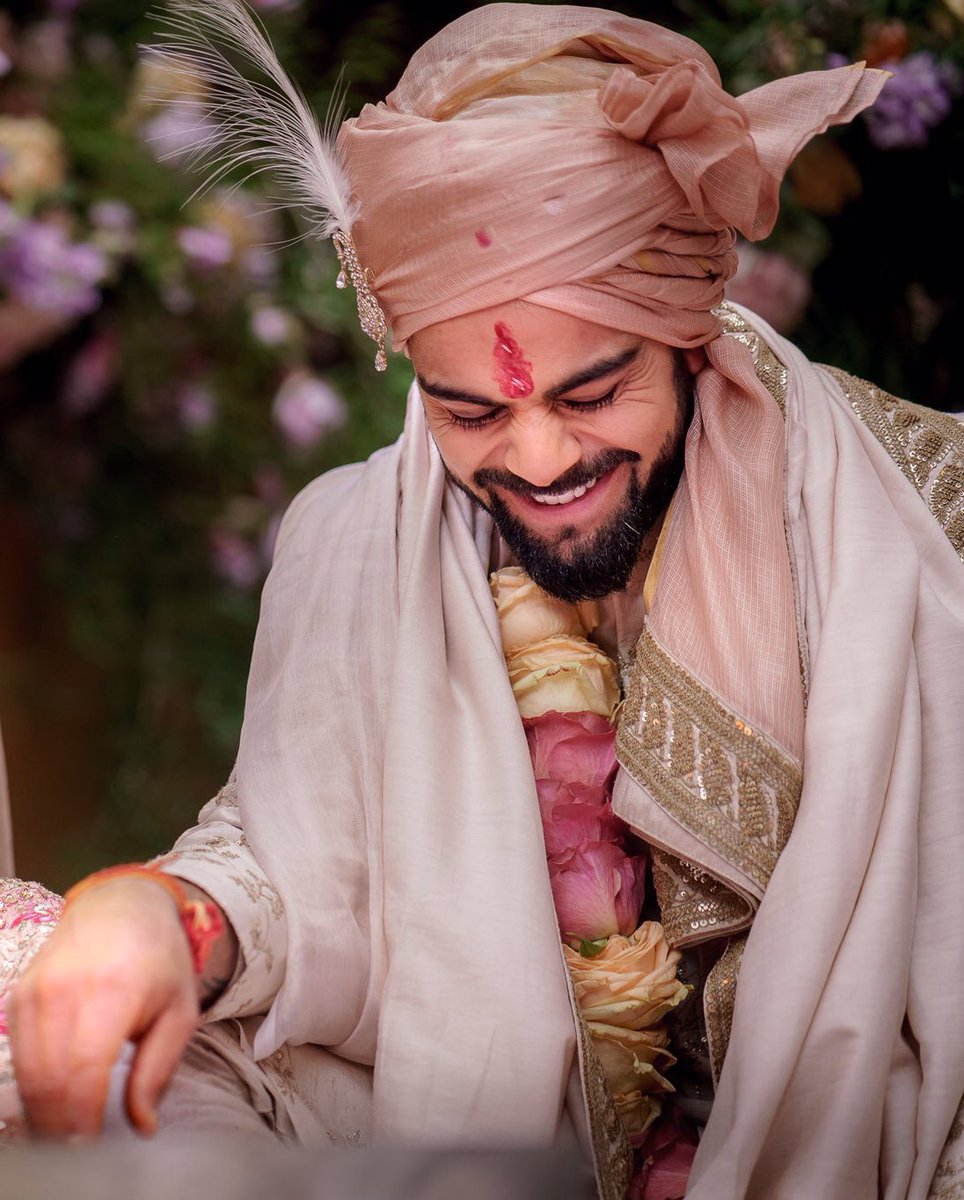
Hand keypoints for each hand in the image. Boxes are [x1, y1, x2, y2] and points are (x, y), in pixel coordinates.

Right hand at [7, 877, 201, 1138]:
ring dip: (43, 1112)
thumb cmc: (159, 960)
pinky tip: (53, 1102)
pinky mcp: (19, 995)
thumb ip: (158, 1070)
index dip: (83, 1119)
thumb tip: (142, 1127)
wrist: (122, 905)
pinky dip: (32, 1086)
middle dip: (61, 1126)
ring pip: (27, 1072)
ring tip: (68, 1135)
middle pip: (49, 1079)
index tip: (91, 1149)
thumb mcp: (179, 1010)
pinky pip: (18, 1054)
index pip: (84, 1070)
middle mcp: (65, 989)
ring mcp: (35, 991)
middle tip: (80, 1152)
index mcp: (112, 990)